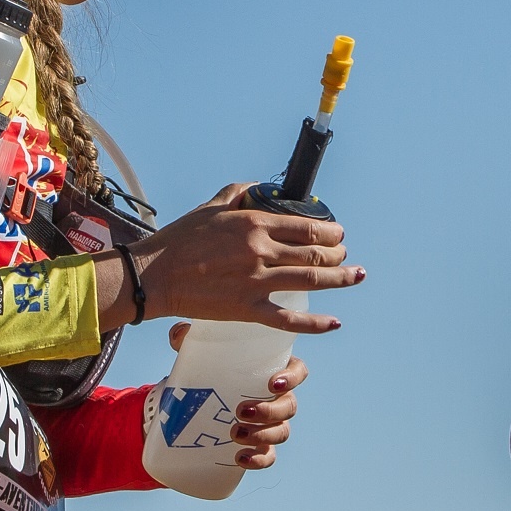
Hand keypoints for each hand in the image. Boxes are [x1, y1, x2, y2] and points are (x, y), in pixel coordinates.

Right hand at [106, 184, 362, 332]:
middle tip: (345, 255)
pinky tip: (335, 322)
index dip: (329, 231)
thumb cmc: (179, 240)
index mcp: (254, 224)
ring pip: (311, 280)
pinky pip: (289, 319)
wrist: (154, 276)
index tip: (338, 233)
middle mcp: (261, 251)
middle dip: (337, 253)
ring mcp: (257, 282)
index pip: (306, 226)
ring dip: (340, 278)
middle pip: (314, 253)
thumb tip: (257, 188)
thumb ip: (238, 194)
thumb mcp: (210, 207)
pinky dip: (316, 323)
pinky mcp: (248, 309)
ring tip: (356, 275)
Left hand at [169, 324, 307, 468]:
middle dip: (269, 411)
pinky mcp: (260, 446)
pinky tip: (240, 459)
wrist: (199, 401)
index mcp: (274, 370)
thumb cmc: (211, 368)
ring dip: (263, 435)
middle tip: (241, 411)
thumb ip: (189, 338)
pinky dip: (259, 460)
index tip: (272, 383)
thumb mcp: (200, 351)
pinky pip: (269, 457)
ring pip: (282, 432)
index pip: (298, 371)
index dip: (292, 378)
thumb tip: (178, 333)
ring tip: (235, 433)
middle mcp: (279, 398)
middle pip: (290, 406)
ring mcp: (272, 424)